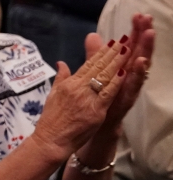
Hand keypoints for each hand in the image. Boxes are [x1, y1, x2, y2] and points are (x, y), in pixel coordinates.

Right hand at [31, 38, 130, 162]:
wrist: (51, 139)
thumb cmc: (51, 119)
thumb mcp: (52, 94)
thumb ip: (60, 78)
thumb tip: (62, 63)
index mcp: (69, 83)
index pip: (88, 64)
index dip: (101, 52)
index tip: (112, 42)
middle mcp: (78, 87)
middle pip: (98, 67)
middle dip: (112, 53)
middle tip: (124, 40)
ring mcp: (87, 98)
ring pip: (104, 76)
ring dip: (117, 62)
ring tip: (127, 50)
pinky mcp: (95, 110)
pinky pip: (108, 93)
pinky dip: (117, 82)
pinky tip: (124, 72)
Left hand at [86, 14, 154, 130]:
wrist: (95, 129)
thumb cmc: (98, 102)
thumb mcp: (95, 75)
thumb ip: (94, 56)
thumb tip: (92, 35)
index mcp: (120, 70)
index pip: (130, 46)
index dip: (135, 31)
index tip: (139, 14)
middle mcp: (127, 78)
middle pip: (138, 52)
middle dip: (143, 36)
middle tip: (148, 19)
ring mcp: (128, 89)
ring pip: (140, 68)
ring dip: (145, 51)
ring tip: (149, 34)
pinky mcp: (125, 101)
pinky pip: (133, 87)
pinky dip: (137, 75)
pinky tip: (140, 62)